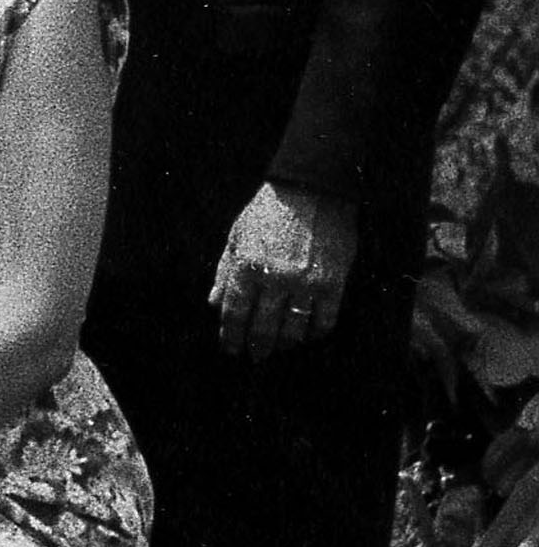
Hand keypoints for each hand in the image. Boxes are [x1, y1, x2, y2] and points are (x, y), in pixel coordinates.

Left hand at [214, 181, 362, 363]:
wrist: (313, 189)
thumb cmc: (269, 211)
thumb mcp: (236, 236)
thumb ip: (223, 271)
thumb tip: (213, 303)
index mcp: (246, 266)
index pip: (234, 312)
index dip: (230, 334)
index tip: (230, 348)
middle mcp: (275, 279)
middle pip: (262, 326)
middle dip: (256, 346)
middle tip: (254, 356)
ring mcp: (306, 283)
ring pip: (294, 328)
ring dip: (285, 343)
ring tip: (279, 348)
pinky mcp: (334, 282)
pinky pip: (325, 319)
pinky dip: (316, 332)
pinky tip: (308, 336)